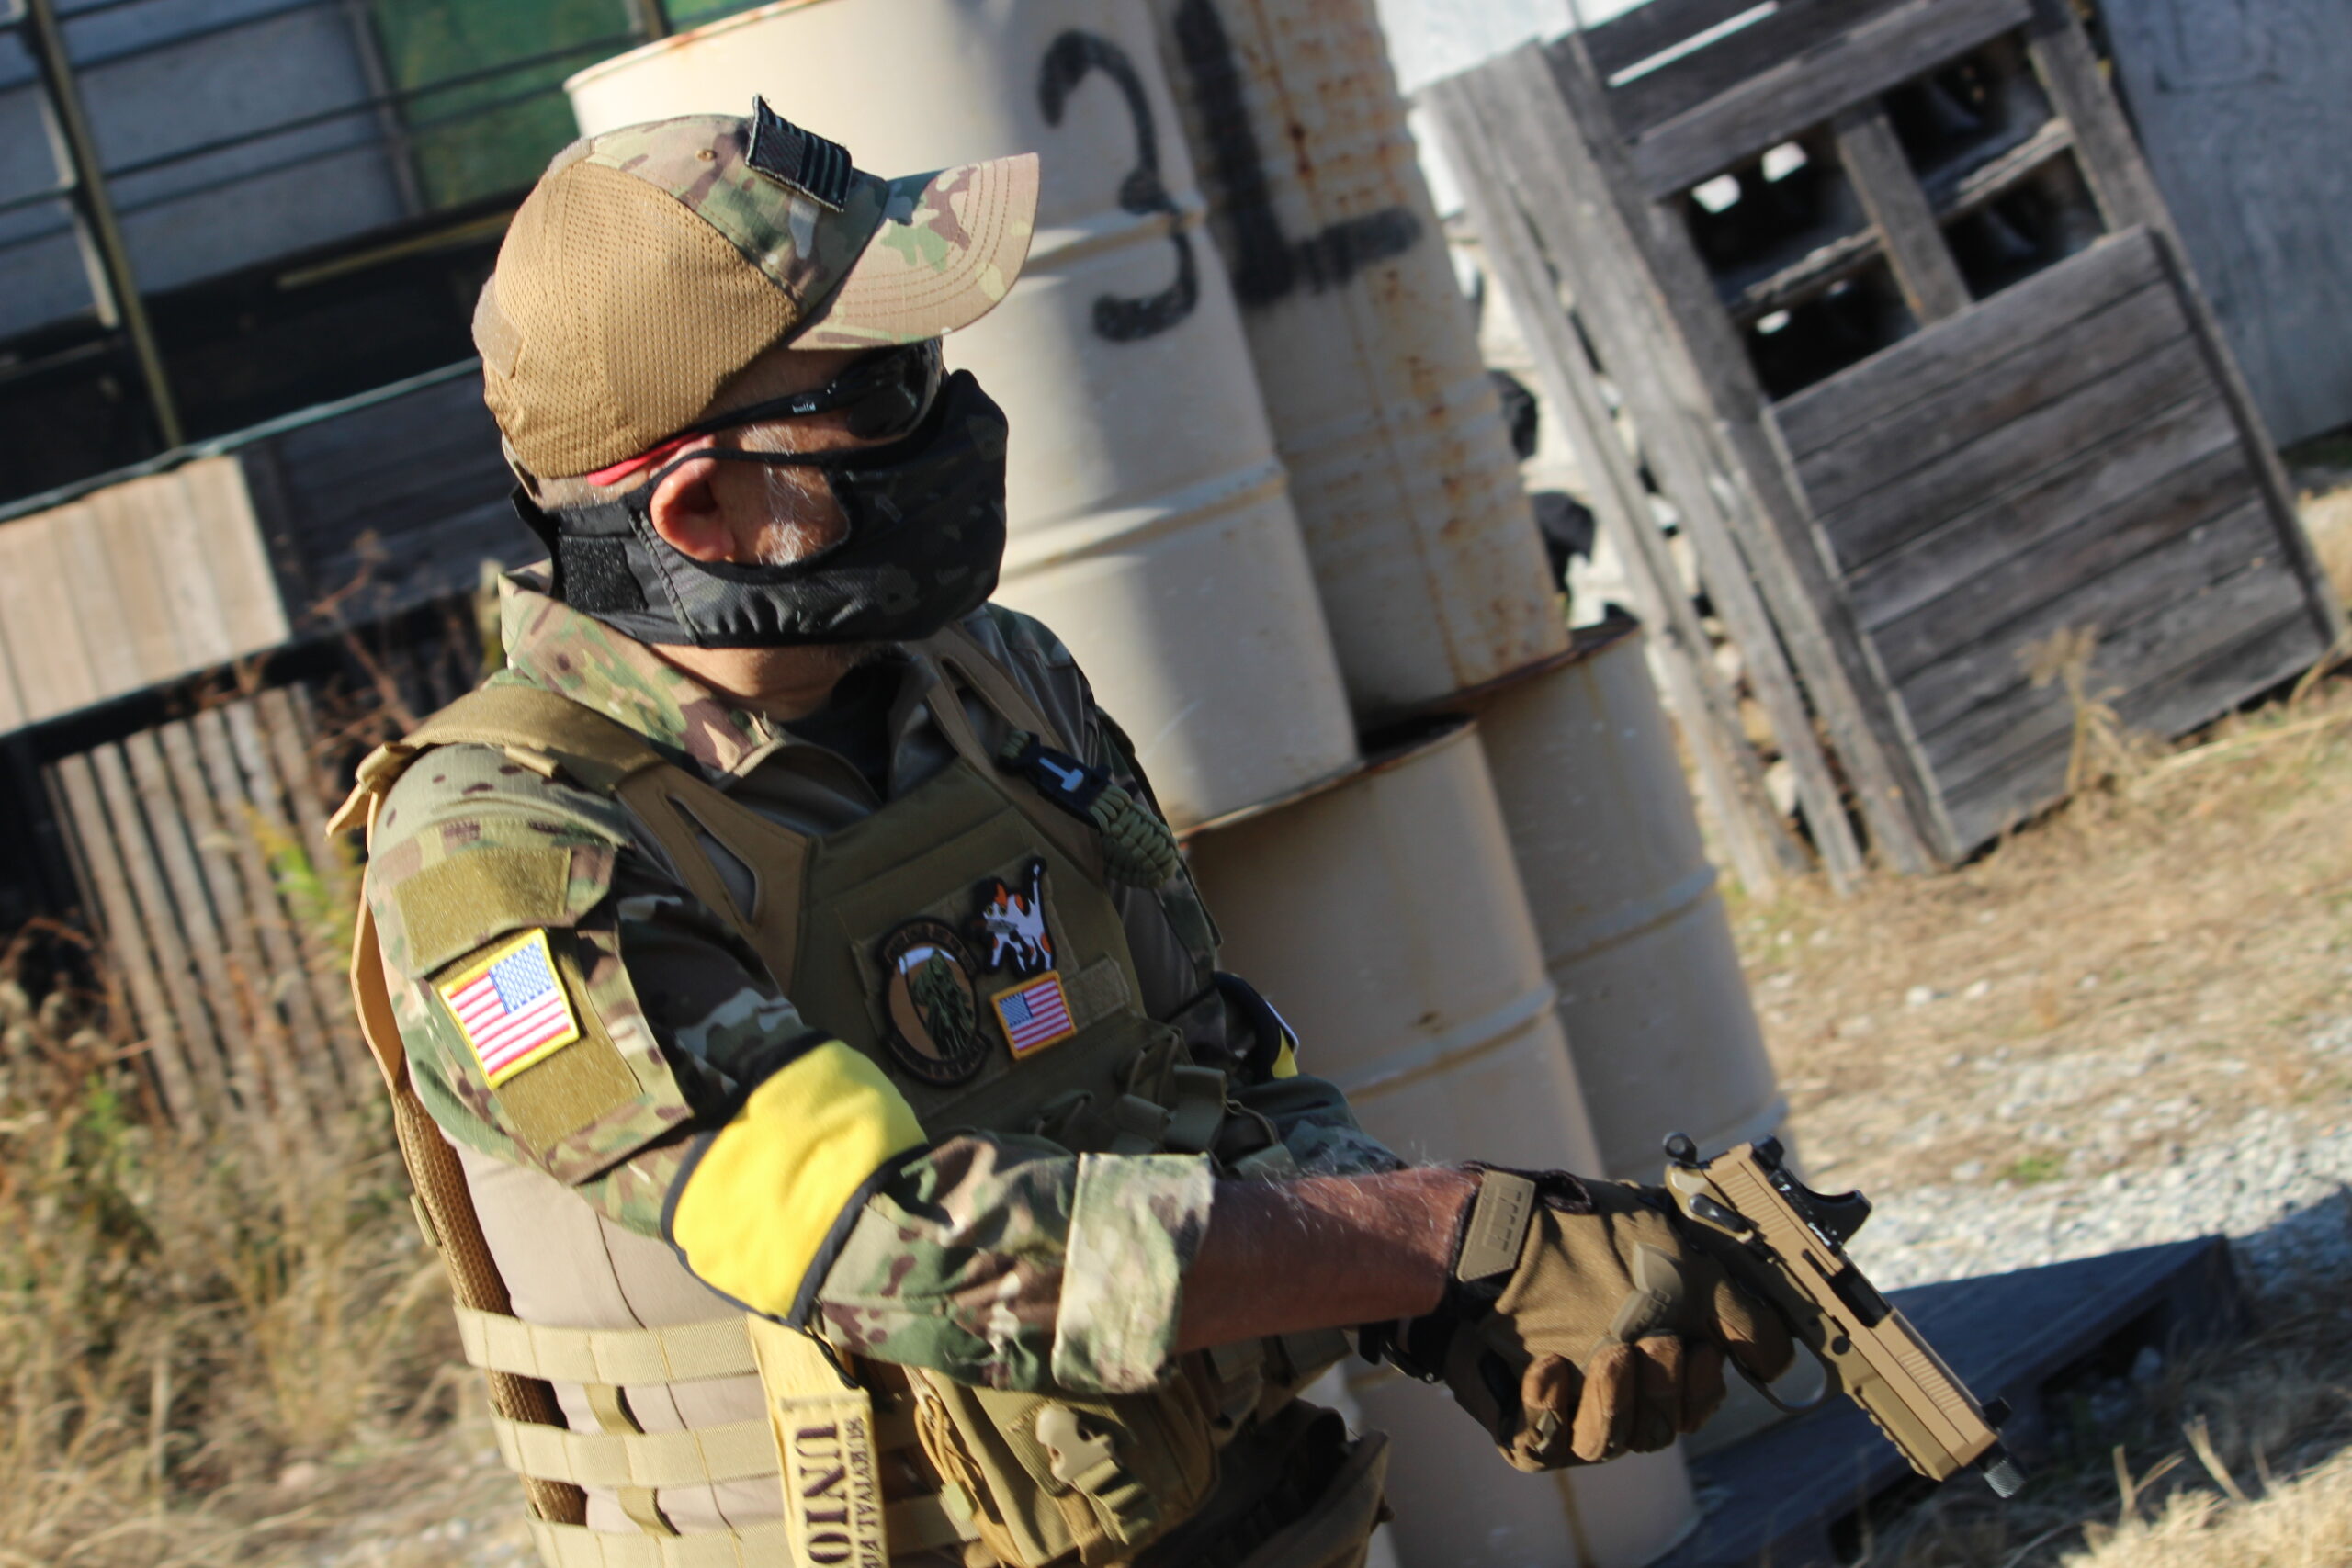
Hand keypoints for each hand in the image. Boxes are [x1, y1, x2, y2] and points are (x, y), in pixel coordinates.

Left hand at [1384, 1167, 1794, 1471]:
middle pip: (1657, 1431)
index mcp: (1651, 1358)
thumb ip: (1738, 1315)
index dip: (1702, 1389)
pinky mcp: (1518, 1417)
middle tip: (1653, 1341)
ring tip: (1608, 1355)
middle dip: (1662, 1389)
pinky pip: (1543, 1445)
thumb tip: (1777, 1361)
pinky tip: (1549, 1365)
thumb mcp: (1682, 1264)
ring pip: (1607, 1446)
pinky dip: (1553, 1408)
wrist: (1497, 1230)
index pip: (1693, 1407)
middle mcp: (1609, 1388)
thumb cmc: (1589, 1239)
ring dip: (1615, 1402)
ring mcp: (1564, 1406)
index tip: (1699, 1349)